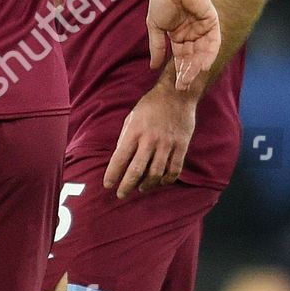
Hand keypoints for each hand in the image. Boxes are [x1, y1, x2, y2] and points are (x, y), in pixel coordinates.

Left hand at [104, 66, 195, 198]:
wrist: (176, 95)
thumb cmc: (150, 106)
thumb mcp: (131, 118)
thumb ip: (126, 138)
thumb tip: (120, 158)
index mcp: (134, 132)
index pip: (120, 158)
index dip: (113, 174)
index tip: (107, 185)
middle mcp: (150, 140)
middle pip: (137, 169)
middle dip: (127, 185)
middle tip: (121, 195)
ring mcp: (167, 144)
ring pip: (156, 173)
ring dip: (147, 185)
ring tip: (140, 189)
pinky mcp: (181, 146)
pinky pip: (174, 169)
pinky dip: (167, 179)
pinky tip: (160, 182)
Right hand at [146, 0, 219, 89]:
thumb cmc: (161, 1)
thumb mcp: (156, 28)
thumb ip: (156, 47)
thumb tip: (153, 67)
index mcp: (179, 36)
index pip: (181, 57)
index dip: (179, 71)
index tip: (176, 85)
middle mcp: (193, 34)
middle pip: (192, 58)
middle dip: (187, 72)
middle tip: (182, 86)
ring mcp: (203, 29)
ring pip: (202, 53)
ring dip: (196, 66)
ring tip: (189, 78)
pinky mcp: (212, 22)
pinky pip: (213, 42)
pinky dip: (208, 54)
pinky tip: (202, 65)